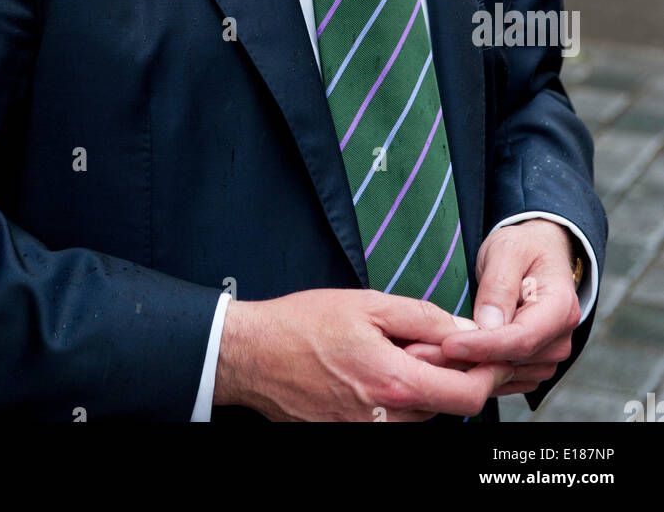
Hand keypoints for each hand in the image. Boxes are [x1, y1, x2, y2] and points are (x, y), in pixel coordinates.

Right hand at [213, 288, 513, 421]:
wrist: (253, 356)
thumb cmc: (303, 324)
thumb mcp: (369, 304)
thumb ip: (423, 319)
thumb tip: (465, 329)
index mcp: (394, 382)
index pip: (469, 397)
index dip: (488, 374)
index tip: (489, 353)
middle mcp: (386, 419)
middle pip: (447, 406)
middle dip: (449, 373)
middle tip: (427, 340)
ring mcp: (369, 434)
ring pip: (421, 413)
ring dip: (421, 385)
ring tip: (390, 351)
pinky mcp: (353, 438)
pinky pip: (395, 421)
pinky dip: (396, 397)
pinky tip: (372, 371)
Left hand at [407, 220, 580, 397]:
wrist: (536, 255)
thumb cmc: (523, 248)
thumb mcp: (507, 251)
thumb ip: (500, 286)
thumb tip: (489, 324)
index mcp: (560, 307)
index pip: (523, 338)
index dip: (484, 346)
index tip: (448, 344)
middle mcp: (560, 338)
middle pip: (512, 360)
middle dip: (467, 359)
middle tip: (422, 352)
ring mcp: (548, 355)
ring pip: (506, 374)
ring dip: (467, 369)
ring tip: (427, 354)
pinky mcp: (532, 365)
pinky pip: (504, 378)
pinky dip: (476, 373)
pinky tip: (448, 361)